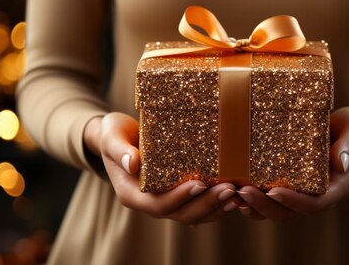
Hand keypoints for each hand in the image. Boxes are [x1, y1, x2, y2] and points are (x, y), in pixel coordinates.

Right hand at [83, 112, 240, 225]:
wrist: (118, 137)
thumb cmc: (114, 134)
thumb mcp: (111, 136)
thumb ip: (119, 149)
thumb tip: (133, 163)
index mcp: (132, 193)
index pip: (158, 204)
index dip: (179, 198)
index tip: (199, 184)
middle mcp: (150, 202)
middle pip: (181, 213)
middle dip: (206, 204)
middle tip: (229, 189)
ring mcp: (165, 200)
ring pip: (193, 214)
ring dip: (216, 207)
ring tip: (237, 193)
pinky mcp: (178, 193)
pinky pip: (198, 205)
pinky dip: (216, 203)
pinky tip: (235, 195)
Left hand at [237, 107, 348, 220]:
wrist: (348, 129)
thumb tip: (340, 162)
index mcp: (337, 188)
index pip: (314, 203)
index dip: (293, 201)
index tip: (273, 191)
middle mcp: (318, 196)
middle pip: (289, 211)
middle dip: (264, 205)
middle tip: (243, 191)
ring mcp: (302, 192)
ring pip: (276, 209)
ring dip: (254, 206)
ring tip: (232, 194)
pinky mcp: (290, 185)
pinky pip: (270, 199)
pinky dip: (253, 199)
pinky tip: (234, 191)